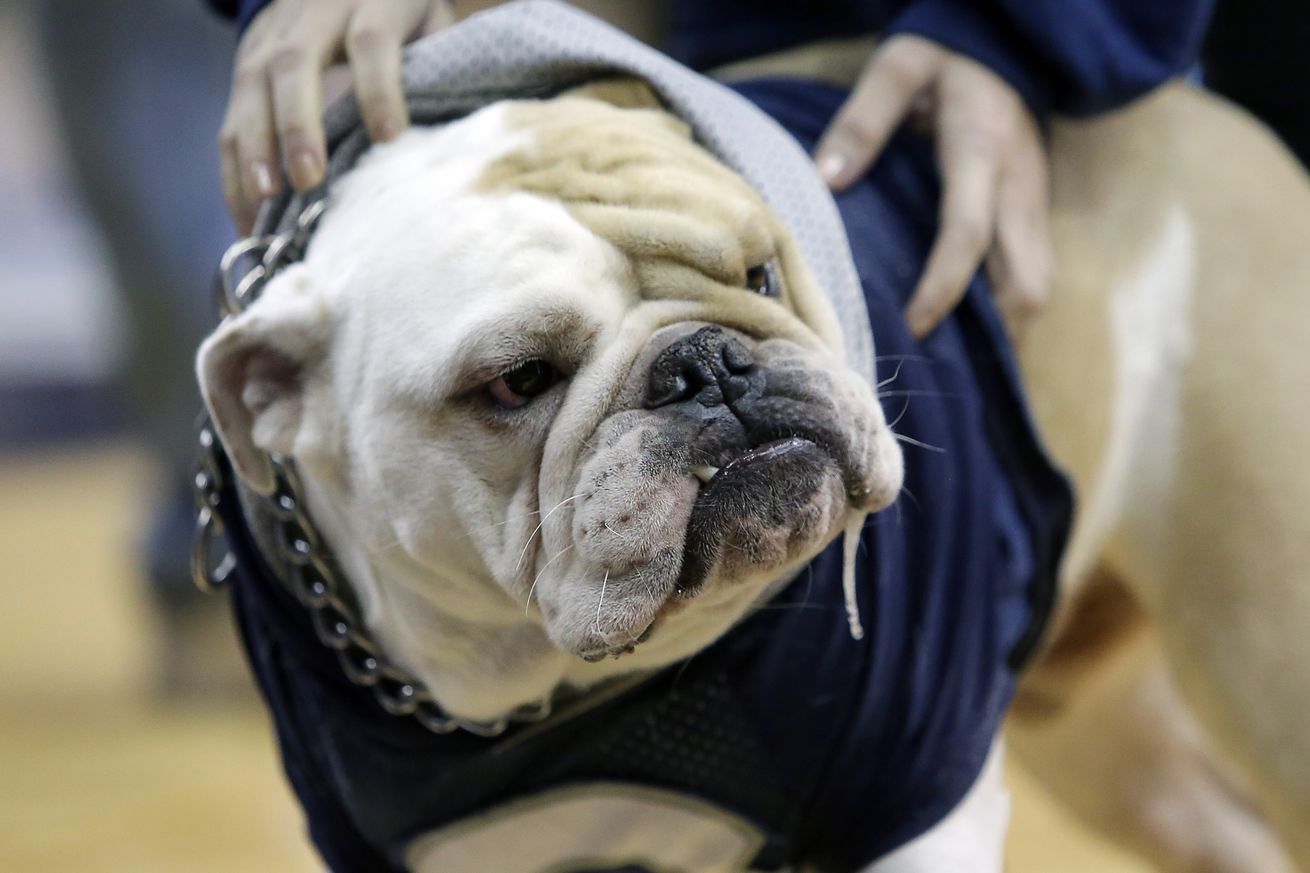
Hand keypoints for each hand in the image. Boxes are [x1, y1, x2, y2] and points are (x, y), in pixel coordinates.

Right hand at [219, 0, 454, 232]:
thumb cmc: (409, 25)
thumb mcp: (433, 32)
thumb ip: (435, 76)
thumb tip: (438, 149)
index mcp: (374, 1)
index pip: (371, 41)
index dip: (379, 88)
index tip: (389, 138)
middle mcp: (314, 12)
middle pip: (295, 63)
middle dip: (298, 125)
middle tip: (308, 180)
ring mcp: (272, 34)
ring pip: (251, 86)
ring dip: (255, 149)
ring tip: (264, 203)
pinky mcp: (247, 60)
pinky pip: (232, 112)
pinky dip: (235, 167)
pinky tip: (247, 213)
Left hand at [815, 35, 1050, 337]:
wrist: (1006, 47)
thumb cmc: (944, 61)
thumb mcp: (898, 67)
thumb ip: (863, 121)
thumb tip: (829, 180)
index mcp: (981, 154)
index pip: (967, 234)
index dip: (943, 288)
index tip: (912, 327)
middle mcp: (1018, 187)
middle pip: (1026, 280)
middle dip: (993, 331)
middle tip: (940, 362)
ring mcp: (1034, 203)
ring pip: (1038, 286)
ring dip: (1005, 328)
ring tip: (957, 361)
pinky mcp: (1035, 213)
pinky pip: (1032, 274)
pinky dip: (1008, 309)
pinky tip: (973, 333)